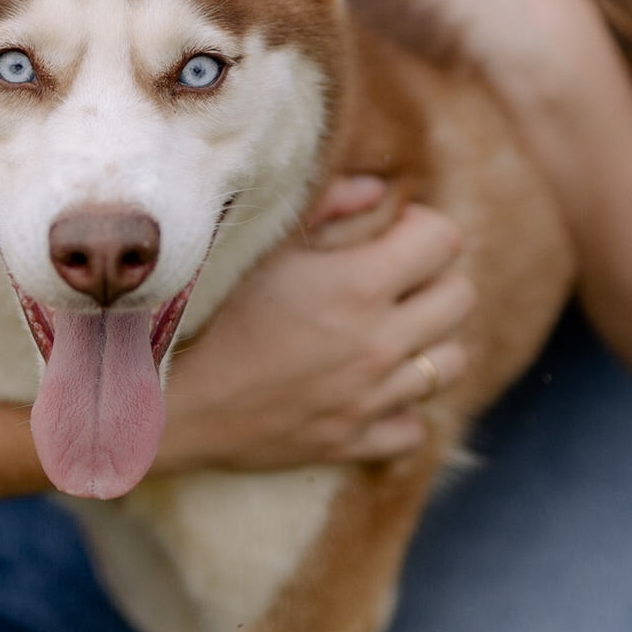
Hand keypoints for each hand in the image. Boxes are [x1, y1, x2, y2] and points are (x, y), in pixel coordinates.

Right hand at [158, 179, 473, 472]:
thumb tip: (380, 189)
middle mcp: (378, 342)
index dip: (423, 226)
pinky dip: (400, 407)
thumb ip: (328, 205)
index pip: (444, 241)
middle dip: (435, 278)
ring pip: (451, 365)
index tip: (393, 230)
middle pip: (460, 299)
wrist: (170, 399)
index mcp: (358, 284)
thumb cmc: (210, 307)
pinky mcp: (353, 442)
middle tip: (396, 277)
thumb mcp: (264, 243)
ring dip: (429, 342)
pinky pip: (414, 427)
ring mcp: (370, 398)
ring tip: (390, 329)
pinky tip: (368, 386)